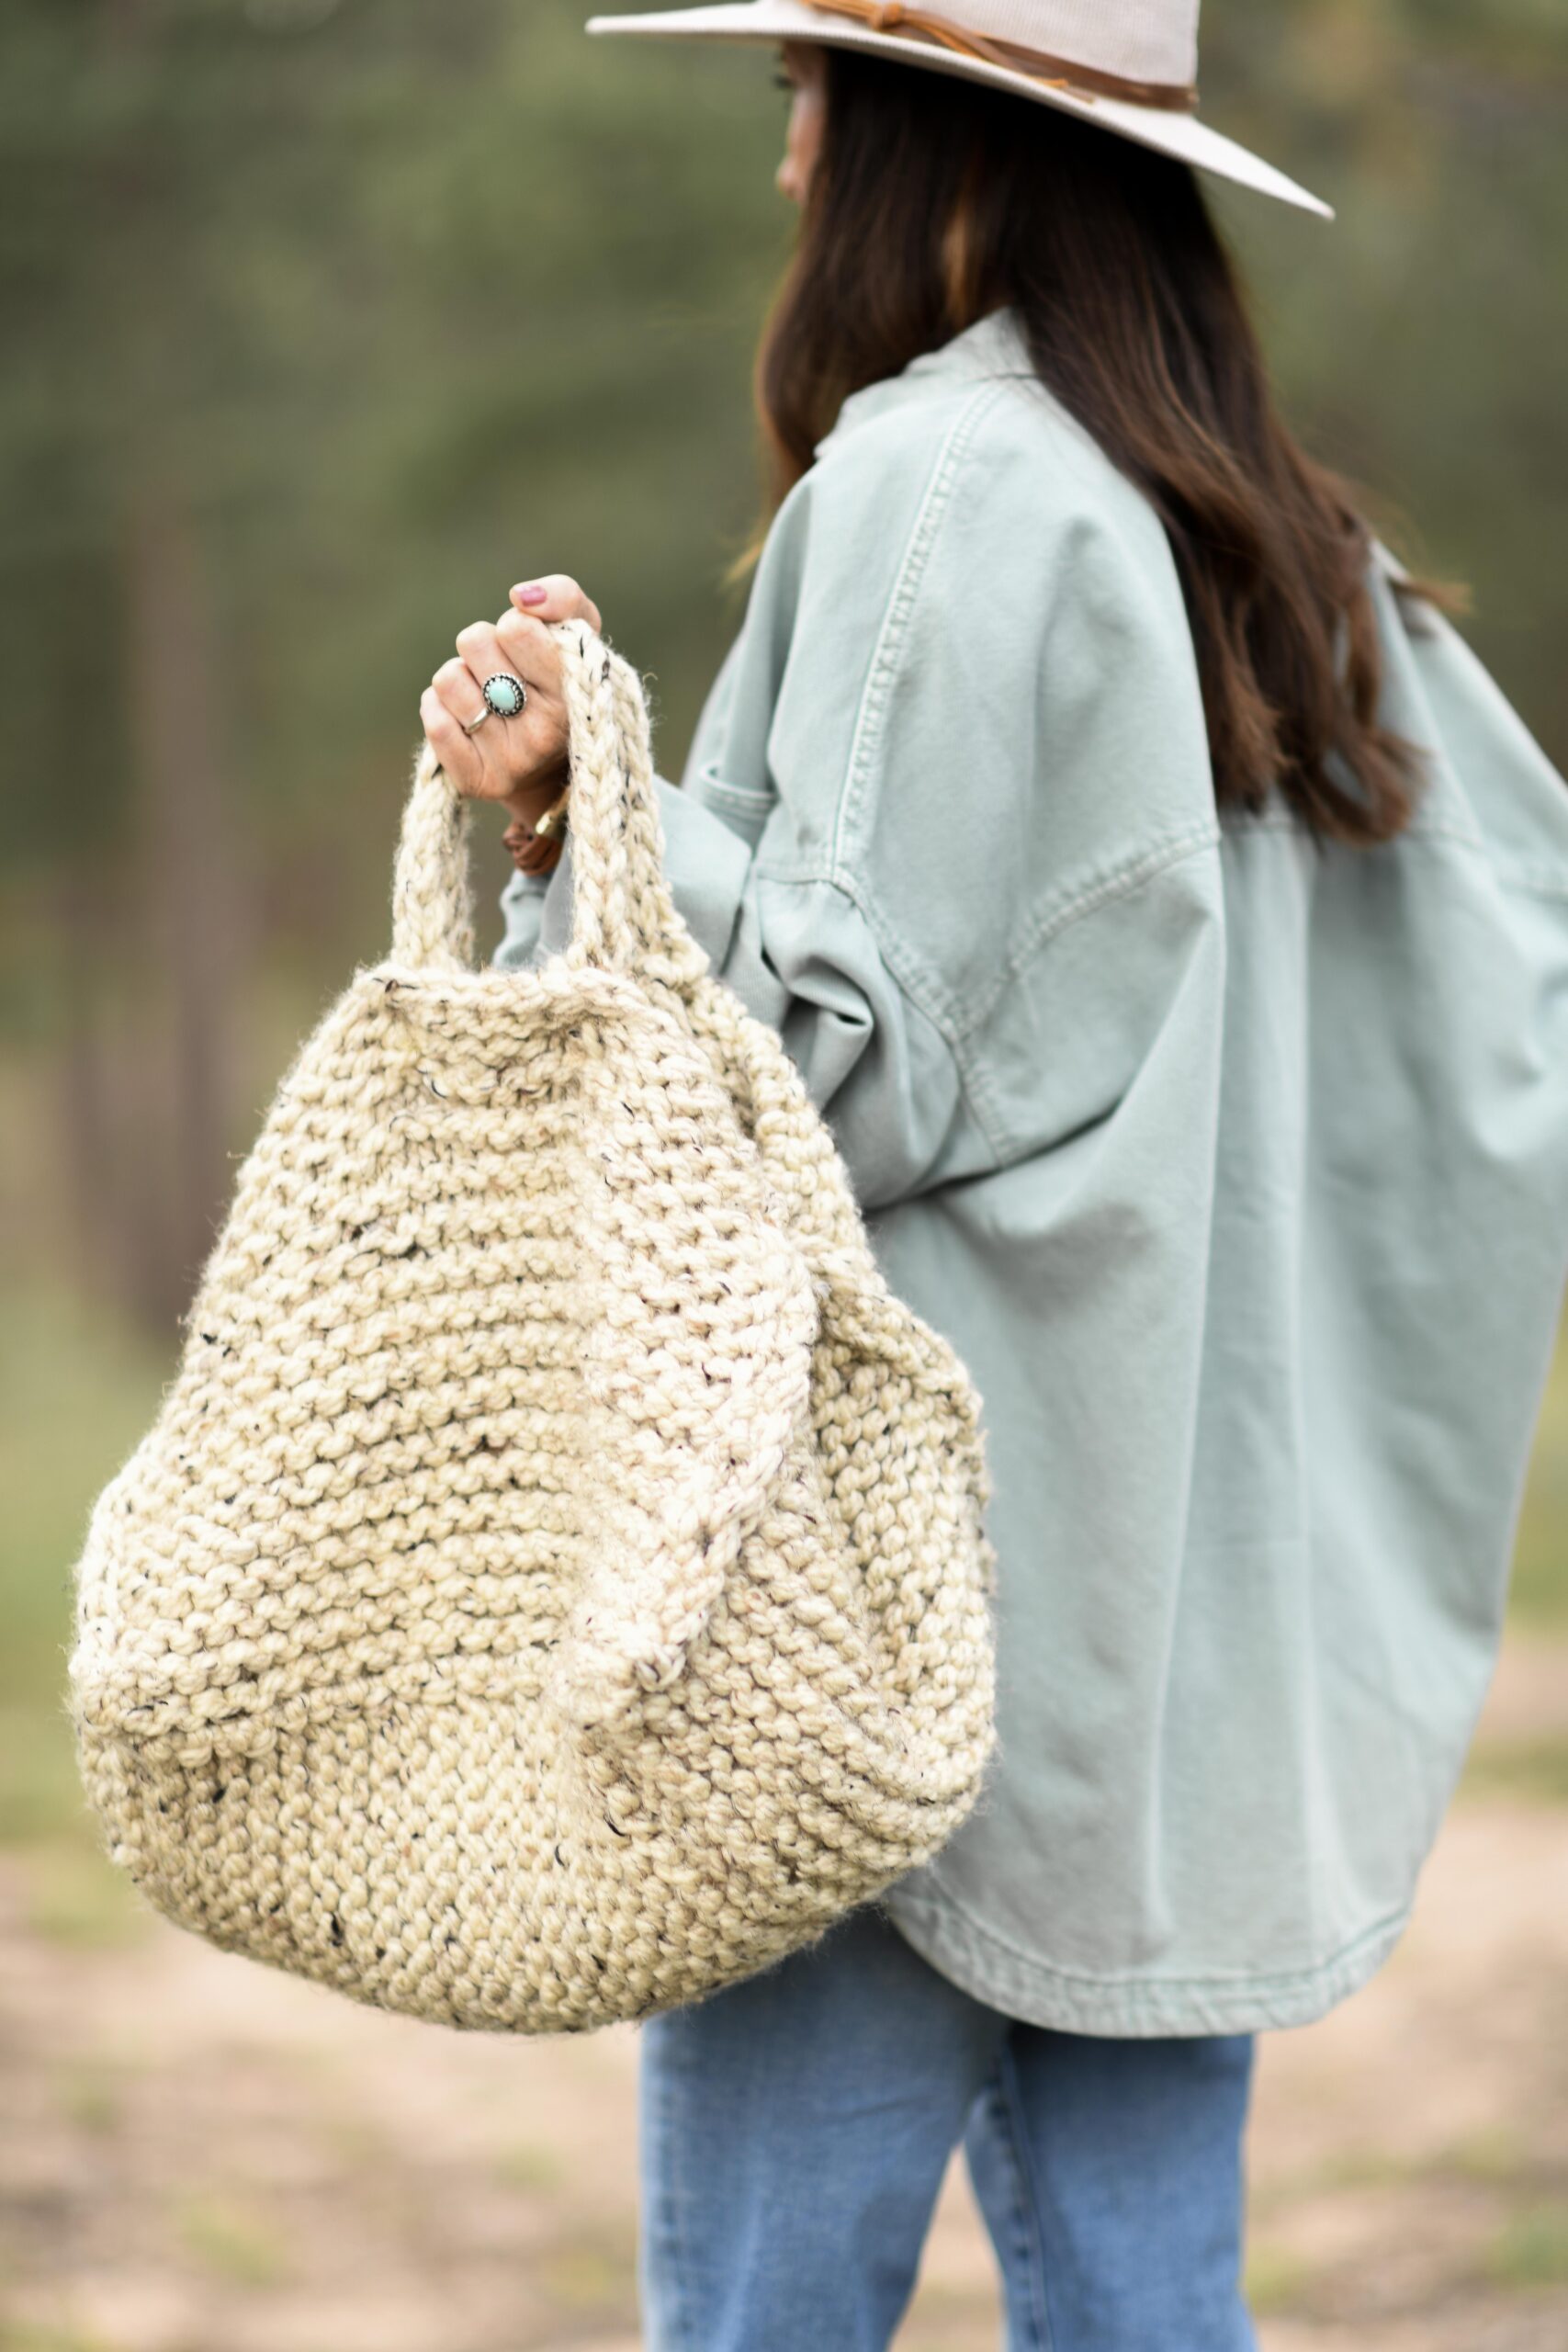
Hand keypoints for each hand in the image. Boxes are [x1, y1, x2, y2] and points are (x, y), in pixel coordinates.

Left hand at [419, 574, 603, 877]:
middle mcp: (546, 733)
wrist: (553, 766)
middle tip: (505, 675)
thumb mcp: (576, 634)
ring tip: (486, 696)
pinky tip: (465, 718)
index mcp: (575, 691)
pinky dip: (440, 706)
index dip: (515, 627)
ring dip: (460, 677)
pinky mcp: (476, 781)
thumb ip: (562, 597)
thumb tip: (521, 597)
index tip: (529, 649)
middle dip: (484, 649)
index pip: (516, 627)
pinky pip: (433, 717)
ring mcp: (511, 762)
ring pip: (448, 679)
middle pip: (474, 641)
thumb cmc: (559, 682)